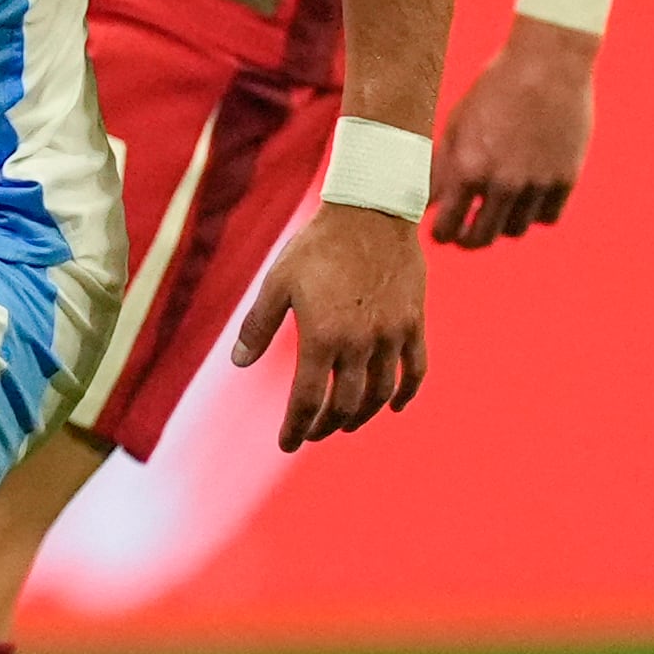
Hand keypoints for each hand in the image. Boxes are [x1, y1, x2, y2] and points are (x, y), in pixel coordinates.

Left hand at [229, 203, 426, 448]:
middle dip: (326, 426)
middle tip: (313, 432)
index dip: (296, 427)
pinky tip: (394, 406)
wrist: (370, 210)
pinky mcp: (413, 324)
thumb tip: (238, 363)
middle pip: (345, 405)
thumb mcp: (278, 282)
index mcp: (322, 336)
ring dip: (361, 416)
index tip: (288, 442)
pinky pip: (414, 371)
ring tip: (347, 422)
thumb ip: (257, 325)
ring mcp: (391, 335)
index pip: (308, 400)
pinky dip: (405, 395)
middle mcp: (359, 343)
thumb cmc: (317, 245)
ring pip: (380, 395)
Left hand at [431, 18, 594, 247]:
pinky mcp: (565, 178)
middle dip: (468, 239)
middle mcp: (503, 183)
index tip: (440, 230)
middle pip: (481, 239)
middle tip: (466, 231)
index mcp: (469, 168)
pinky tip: (527, 196)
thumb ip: (441, 167)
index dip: (440, 233)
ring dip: (503, 224)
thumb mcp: (457, 122)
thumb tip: (428, 202)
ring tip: (498, 206)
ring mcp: (537, 183)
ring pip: (515, 231)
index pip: (447, 227)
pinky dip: (535, 213)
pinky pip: (547, 217)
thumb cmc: (496, 86)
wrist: (549, 62)